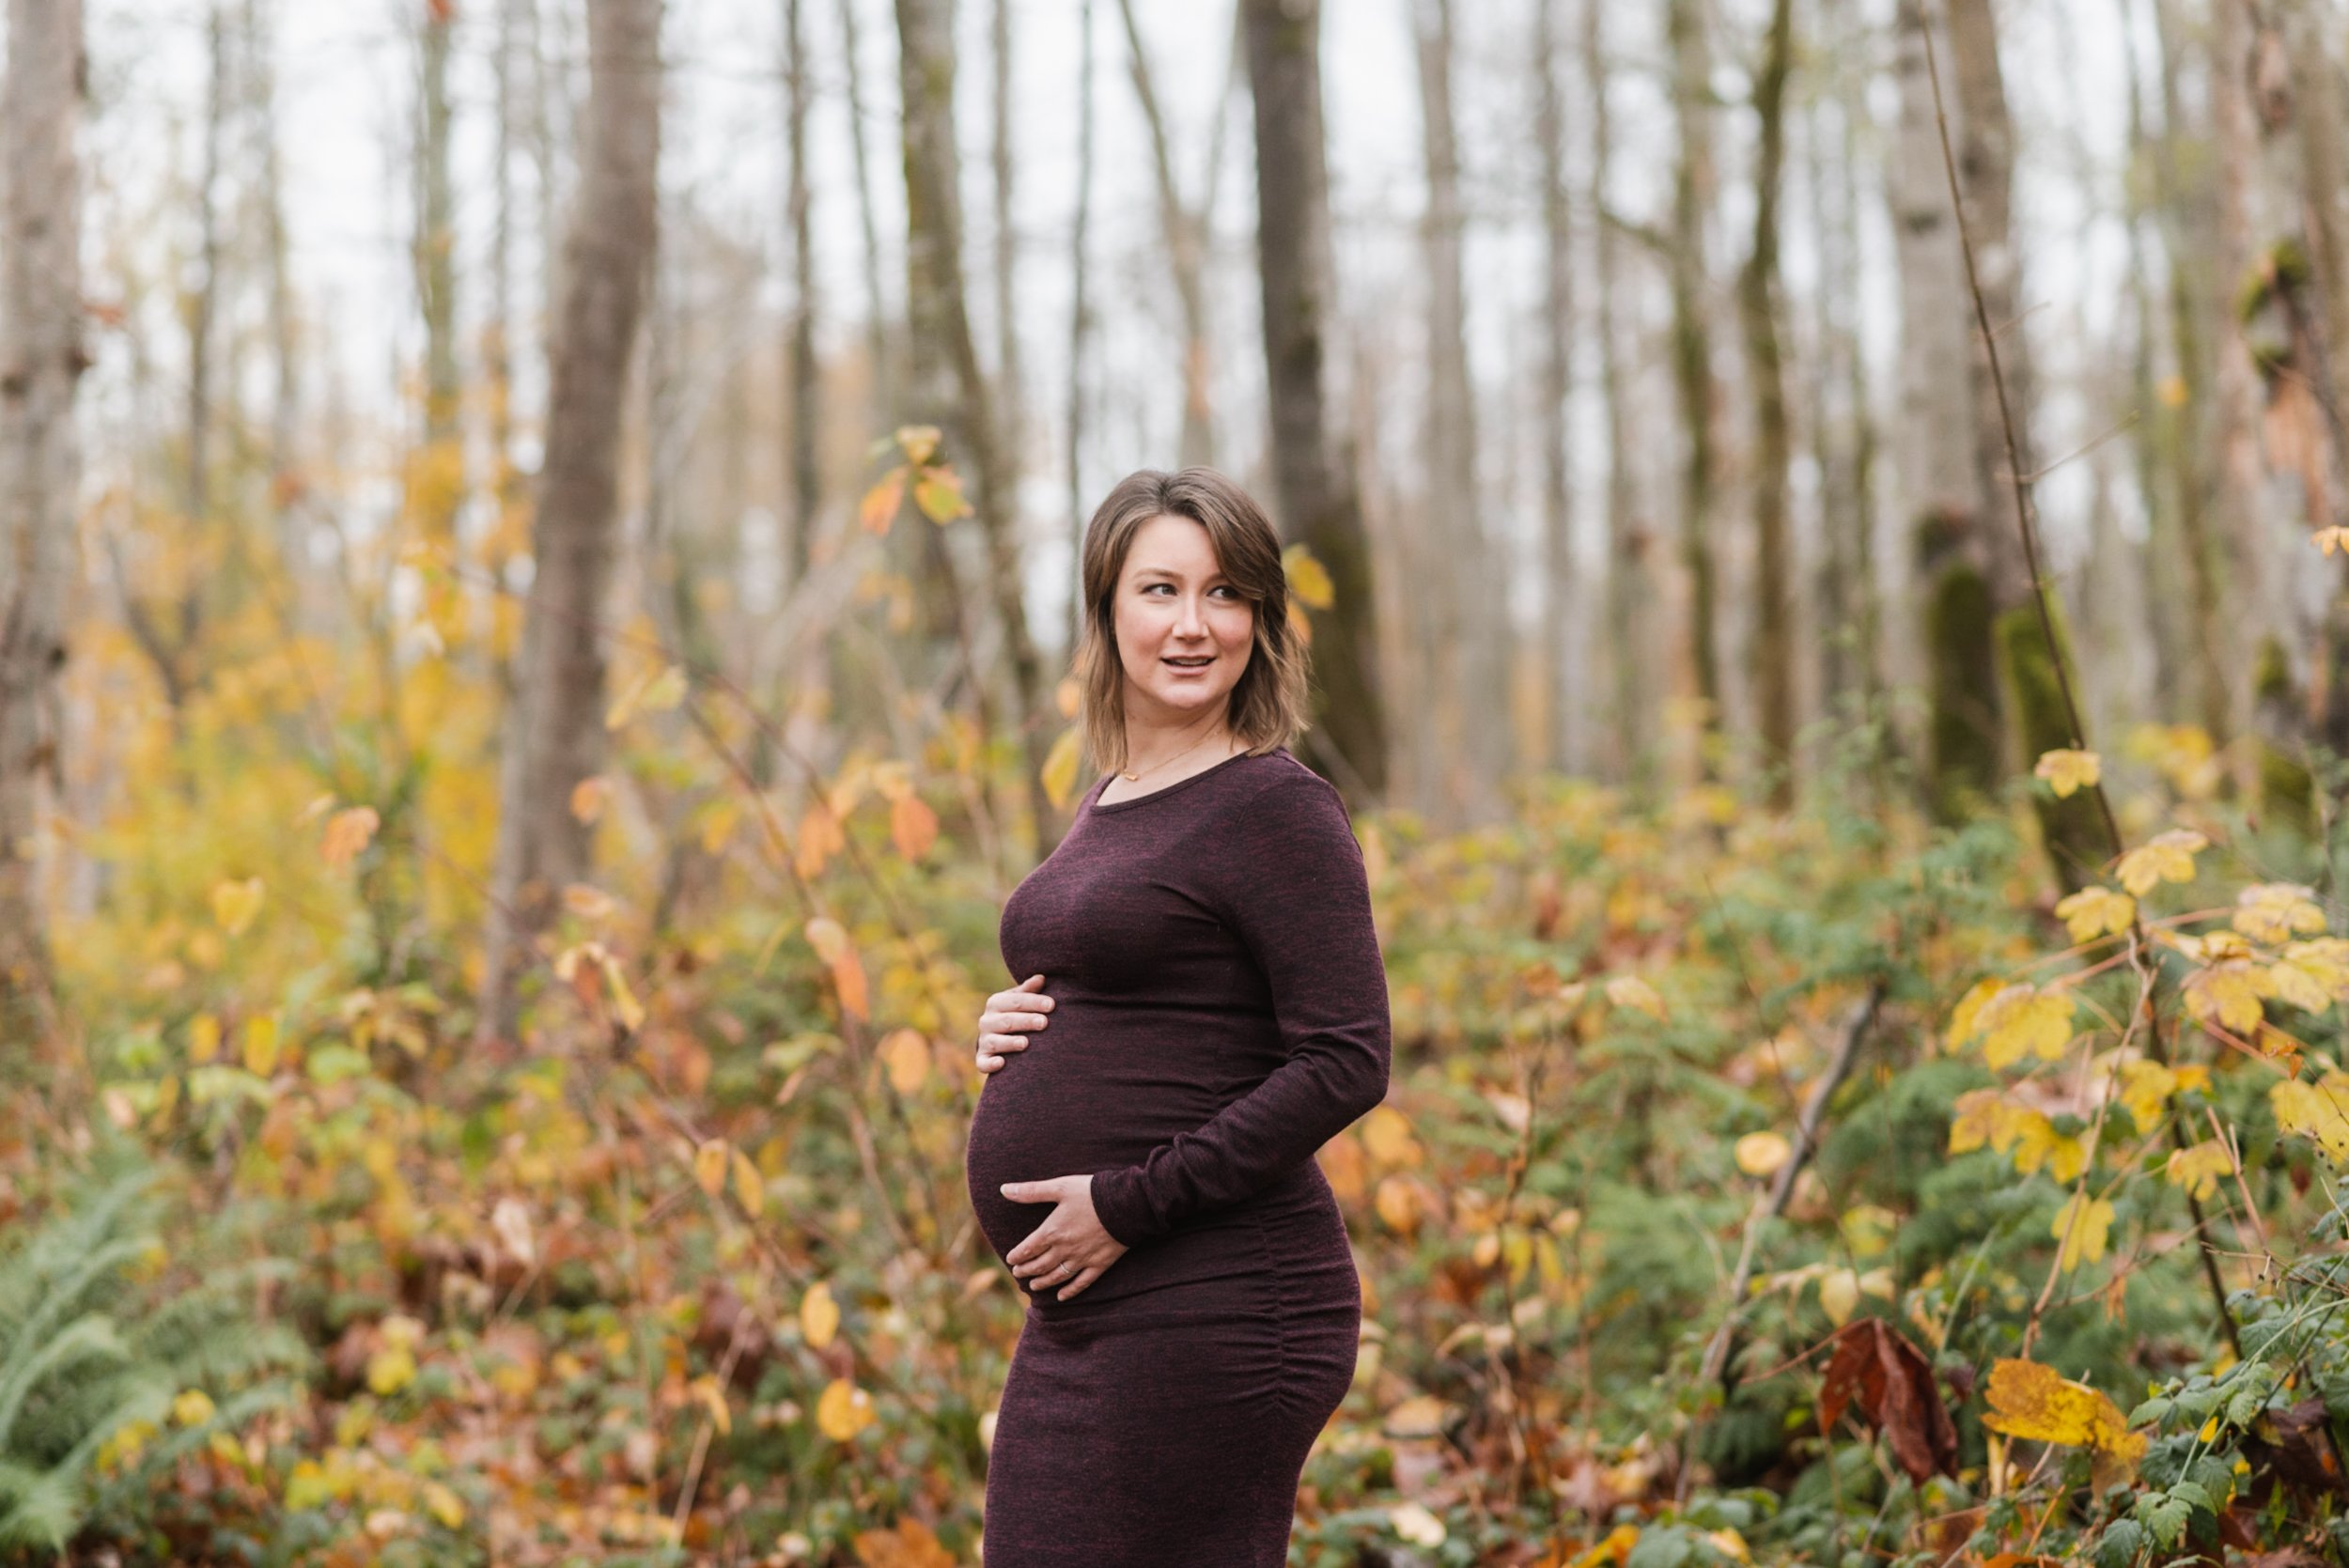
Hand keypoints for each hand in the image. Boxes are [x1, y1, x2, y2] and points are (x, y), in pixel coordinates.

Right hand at [976, 973, 1052, 1075]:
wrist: (998, 1036)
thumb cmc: (1016, 1014)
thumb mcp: (1020, 1000)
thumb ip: (1029, 990)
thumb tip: (1041, 978)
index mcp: (996, 1003)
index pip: (1015, 1000)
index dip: (1033, 1002)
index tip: (1051, 1004)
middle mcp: (987, 1021)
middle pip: (1007, 1021)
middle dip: (1025, 1021)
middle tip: (1044, 1023)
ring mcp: (984, 1041)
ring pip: (995, 1042)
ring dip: (1009, 1042)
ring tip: (1026, 1043)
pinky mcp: (983, 1059)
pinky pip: (983, 1063)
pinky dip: (990, 1064)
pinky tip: (1002, 1063)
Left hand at [1000, 1175, 1126, 1299]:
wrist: (1126, 1204)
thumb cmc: (1092, 1192)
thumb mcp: (1060, 1187)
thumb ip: (1031, 1191)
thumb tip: (1004, 1189)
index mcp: (1052, 1231)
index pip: (1028, 1249)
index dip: (1017, 1256)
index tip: (1011, 1260)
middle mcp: (1064, 1249)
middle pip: (1040, 1265)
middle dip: (1027, 1270)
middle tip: (1018, 1274)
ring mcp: (1082, 1259)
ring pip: (1057, 1276)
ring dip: (1043, 1282)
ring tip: (1034, 1286)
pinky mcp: (1099, 1264)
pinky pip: (1081, 1283)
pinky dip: (1070, 1291)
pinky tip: (1062, 1297)